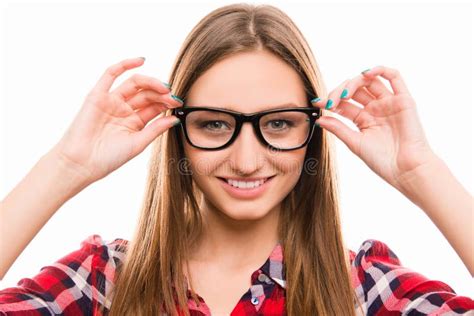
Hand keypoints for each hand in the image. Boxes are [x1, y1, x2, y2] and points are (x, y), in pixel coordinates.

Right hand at [50, 57, 182, 183]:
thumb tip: (175, 118)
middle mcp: (124, 110)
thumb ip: (156, 129)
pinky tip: (141, 60)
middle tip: (172, 98)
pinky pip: (110, 74)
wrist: (81, 164)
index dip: (167, 103)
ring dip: (151, 82)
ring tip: (164, 87)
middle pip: (147, 94)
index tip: (179, 104)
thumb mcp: (138, 143)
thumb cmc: (108, 159)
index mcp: (135, 122)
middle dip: (161, 94)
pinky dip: (125, 65)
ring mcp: (111, 101)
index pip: (155, 106)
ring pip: (134, 84)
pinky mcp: (97, 95)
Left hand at [311, 65, 436, 191]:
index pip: (344, 104)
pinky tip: (366, 74)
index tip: (317, 103)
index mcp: (364, 119)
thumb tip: (318, 119)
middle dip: (339, 92)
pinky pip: (394, 77)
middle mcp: (376, 109)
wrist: (406, 170)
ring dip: (354, 81)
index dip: (329, 101)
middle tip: (330, 102)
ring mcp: (389, 103)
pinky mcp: (404, 100)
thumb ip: (338, 129)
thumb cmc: (383, 161)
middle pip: (355, 89)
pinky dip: (380, 70)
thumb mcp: (355, 143)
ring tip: (344, 94)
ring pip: (370, 81)